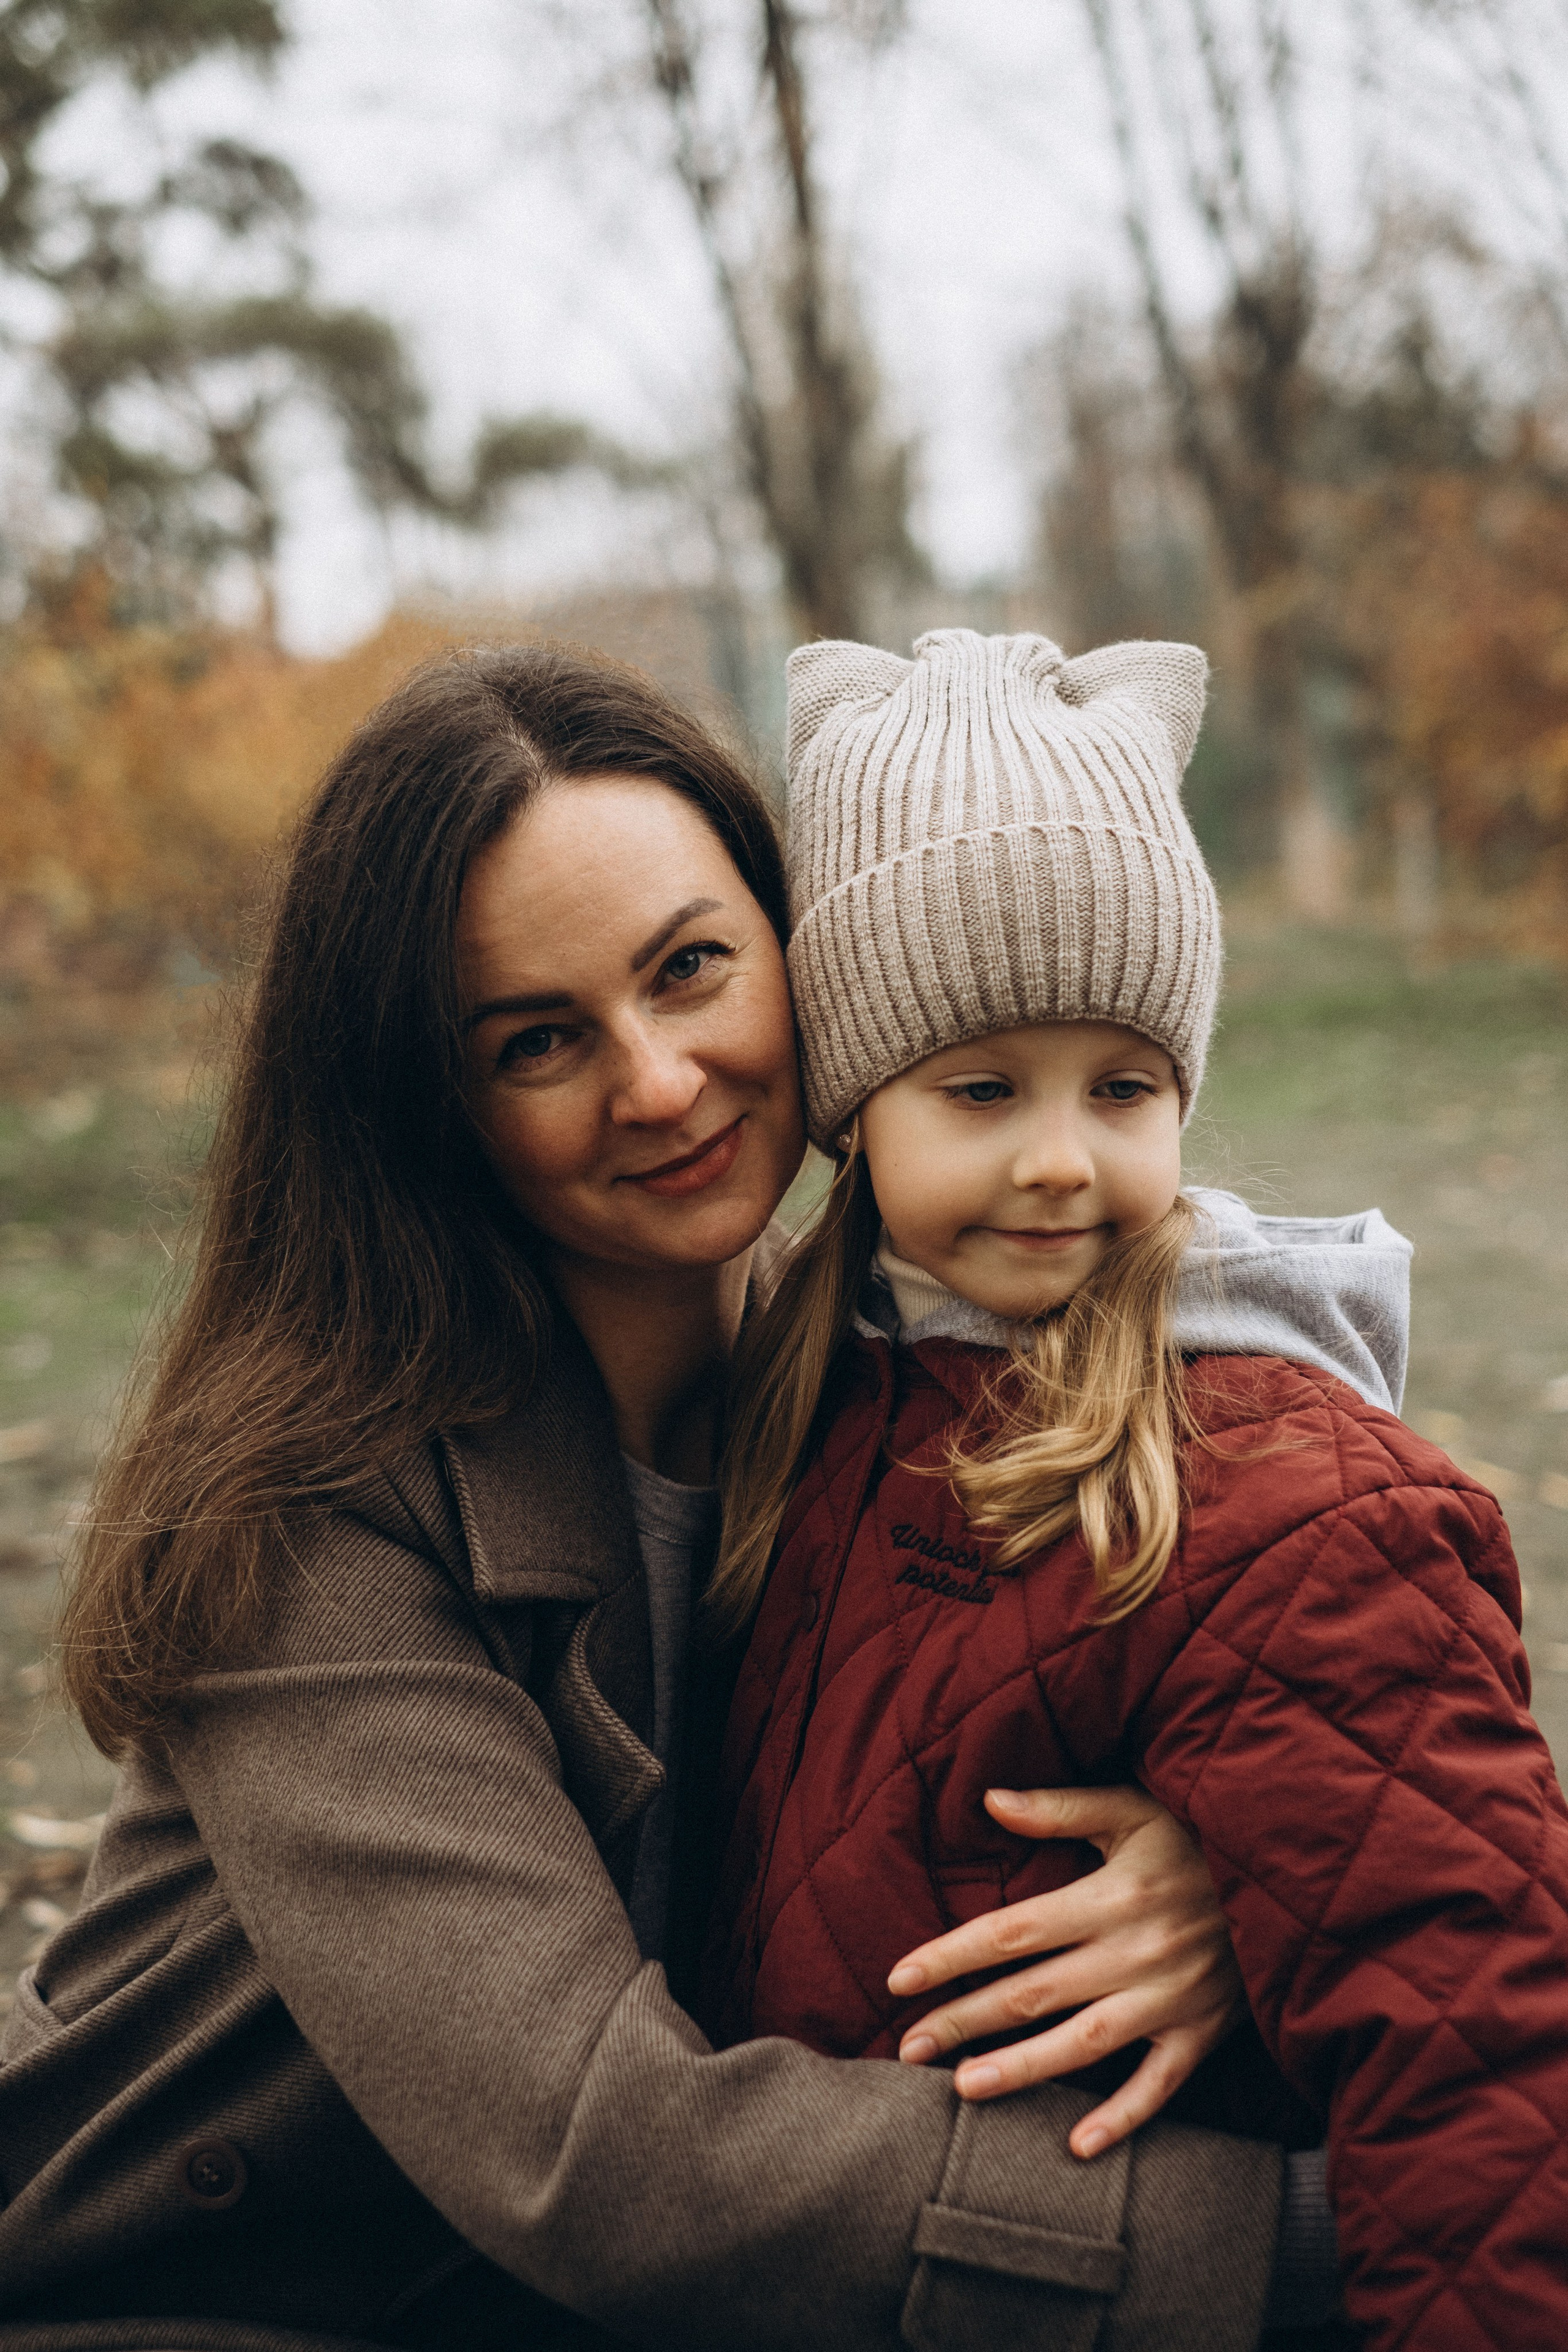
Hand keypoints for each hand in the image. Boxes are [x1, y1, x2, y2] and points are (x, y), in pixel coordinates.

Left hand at [886, 1785, 1244, 2157]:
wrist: (1293, 1874)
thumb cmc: (1199, 1835)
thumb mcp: (1134, 1808)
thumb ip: (1060, 1808)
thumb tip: (989, 1799)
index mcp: (1110, 1896)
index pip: (1011, 1932)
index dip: (952, 1955)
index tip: (900, 1978)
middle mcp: (1134, 1953)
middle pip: (1032, 1993)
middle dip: (964, 2019)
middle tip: (907, 2048)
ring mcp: (1169, 1999)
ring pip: (1082, 2045)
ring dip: (1021, 2071)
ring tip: (963, 2090)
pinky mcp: (1202, 2032)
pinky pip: (1159, 2086)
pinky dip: (1121, 2119)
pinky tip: (1076, 2147)